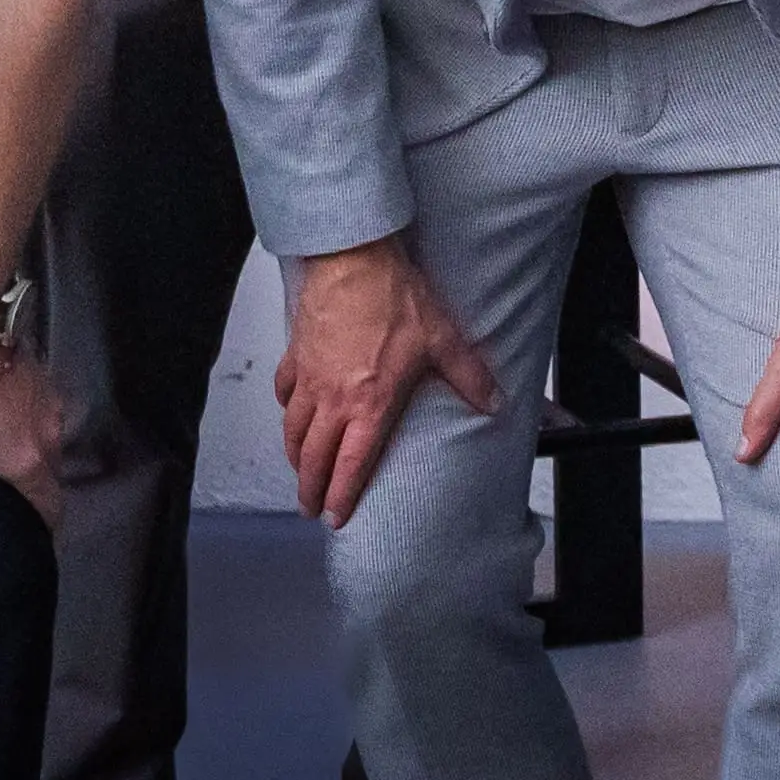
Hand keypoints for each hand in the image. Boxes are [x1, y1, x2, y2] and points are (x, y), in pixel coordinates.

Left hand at [0, 328, 60, 536]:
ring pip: (51, 445)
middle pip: (51, 476)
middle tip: (11, 498)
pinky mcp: (49, 385)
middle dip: (36, 490)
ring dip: (35, 456)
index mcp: (25, 464)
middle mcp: (50, 440)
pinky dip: (33, 428)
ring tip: (9, 459)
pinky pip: (46, 419)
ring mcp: (53, 410)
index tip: (37, 535)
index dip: (45, 524)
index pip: (50, 505)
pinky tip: (11, 422)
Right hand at [276, 239, 498, 524]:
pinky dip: (286, 411)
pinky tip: (291, 415)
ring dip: (295, 457)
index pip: (351, 465)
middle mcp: (333, 399)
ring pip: (294, 430)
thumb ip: (469, 376)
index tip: (336, 518)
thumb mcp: (442, 339)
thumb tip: (495, 403)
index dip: (342, 496)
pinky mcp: (296, 356)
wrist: (353, 261)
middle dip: (310, 488)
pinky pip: (285, 393)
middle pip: (314, 457)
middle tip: (310, 507)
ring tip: (300, 472)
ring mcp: (309, 379)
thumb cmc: (393, 298)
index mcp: (369, 404)